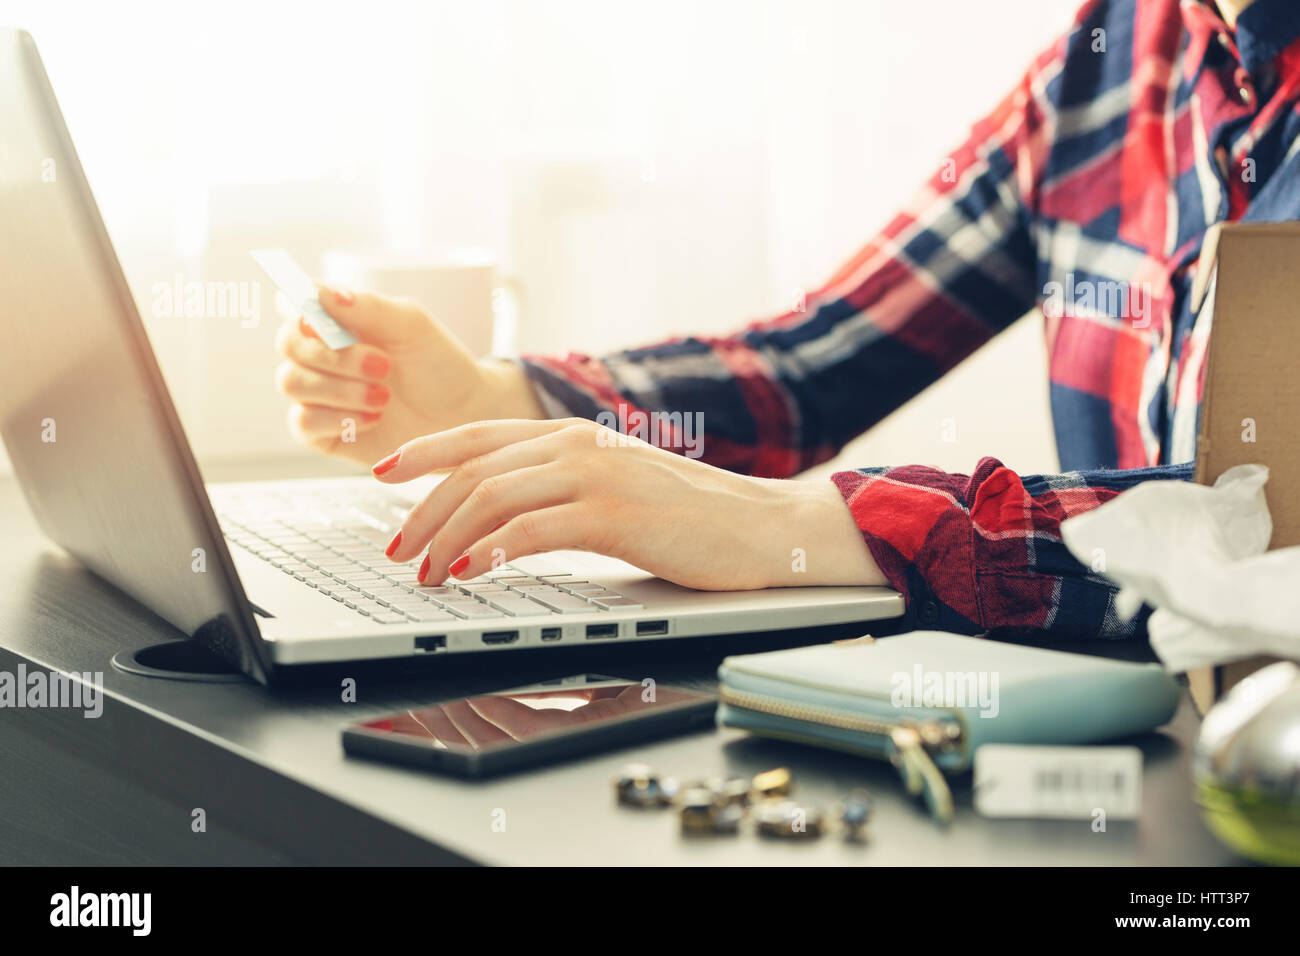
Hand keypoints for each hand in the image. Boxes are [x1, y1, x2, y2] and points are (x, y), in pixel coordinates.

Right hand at [273, 286, 542, 465]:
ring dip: (340, 389)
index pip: (291, 304)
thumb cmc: (438, 363)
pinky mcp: (322, 432)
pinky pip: (302, 421)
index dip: (295, 309)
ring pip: (291, 382)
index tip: (319, 321)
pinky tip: (373, 418)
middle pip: (287, 344)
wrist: (462, 414)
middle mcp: (320, 355)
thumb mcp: (412, 326)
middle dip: (335, 356)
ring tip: (384, 397)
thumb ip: (368, 306)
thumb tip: (320, 291)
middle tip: (383, 366)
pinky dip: (338, 418)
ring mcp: (318, 394)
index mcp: (336, 321)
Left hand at [372, 418, 885, 590]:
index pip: (476, 435)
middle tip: (397, 550)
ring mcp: (594, 476)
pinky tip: (469, 573)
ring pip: (489, 496)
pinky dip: (488, 551)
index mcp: (571, 433)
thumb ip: (559, 487)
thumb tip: (495, 517)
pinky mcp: (612, 516)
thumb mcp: (613, 485)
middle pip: (470, 469)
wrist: (759, 527)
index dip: (422, 453)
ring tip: (425, 573)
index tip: (383, 474)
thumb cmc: (686, 514)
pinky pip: (529, 530)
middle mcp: (575, 444)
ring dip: (445, 537)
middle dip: (421, 511)